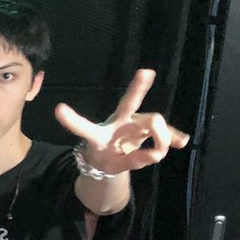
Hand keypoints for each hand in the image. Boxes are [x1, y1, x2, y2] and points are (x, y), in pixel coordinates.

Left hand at [54, 69, 188, 175]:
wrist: (113, 158)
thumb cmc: (106, 159)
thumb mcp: (112, 166)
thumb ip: (131, 161)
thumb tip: (155, 154)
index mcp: (100, 133)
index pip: (85, 126)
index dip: (72, 120)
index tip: (58, 109)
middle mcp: (120, 121)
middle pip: (129, 103)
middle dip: (137, 88)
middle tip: (145, 72)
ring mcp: (136, 122)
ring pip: (153, 122)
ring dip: (161, 137)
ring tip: (157, 154)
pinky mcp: (150, 129)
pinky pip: (165, 132)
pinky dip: (173, 137)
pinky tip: (181, 141)